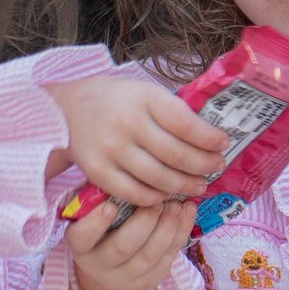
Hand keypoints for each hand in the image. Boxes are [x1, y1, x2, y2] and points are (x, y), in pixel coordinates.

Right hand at [56, 74, 226, 212]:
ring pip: (158, 178)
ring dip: (185, 185)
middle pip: (176, 154)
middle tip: (217, 167)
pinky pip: (134, 193)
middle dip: (204, 165)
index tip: (224, 144)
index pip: (185, 123)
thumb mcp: (143, 91)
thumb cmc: (115, 100)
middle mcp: (127, 123)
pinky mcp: (97, 172)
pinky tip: (167, 195)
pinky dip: (156, 198)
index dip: (209, 138)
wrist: (64, 110)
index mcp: (143, 97)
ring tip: (199, 185)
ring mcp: (110, 149)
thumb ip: (171, 110)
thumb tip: (210, 136)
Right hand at [69, 199, 195, 289]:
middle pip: (122, 247)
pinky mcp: (152, 277)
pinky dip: (181, 231)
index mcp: (81, 246)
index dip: (95, 224)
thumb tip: (127, 171)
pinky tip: (188, 210)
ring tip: (176, 204)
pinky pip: (170, 255)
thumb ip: (102, 197)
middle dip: (143, 222)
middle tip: (156, 200)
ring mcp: (127, 276)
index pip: (82, 238)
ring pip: (150, 254)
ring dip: (167, 226)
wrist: (114, 269)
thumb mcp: (93, 214)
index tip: (110, 206)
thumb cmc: (103, 228)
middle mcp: (100, 265)